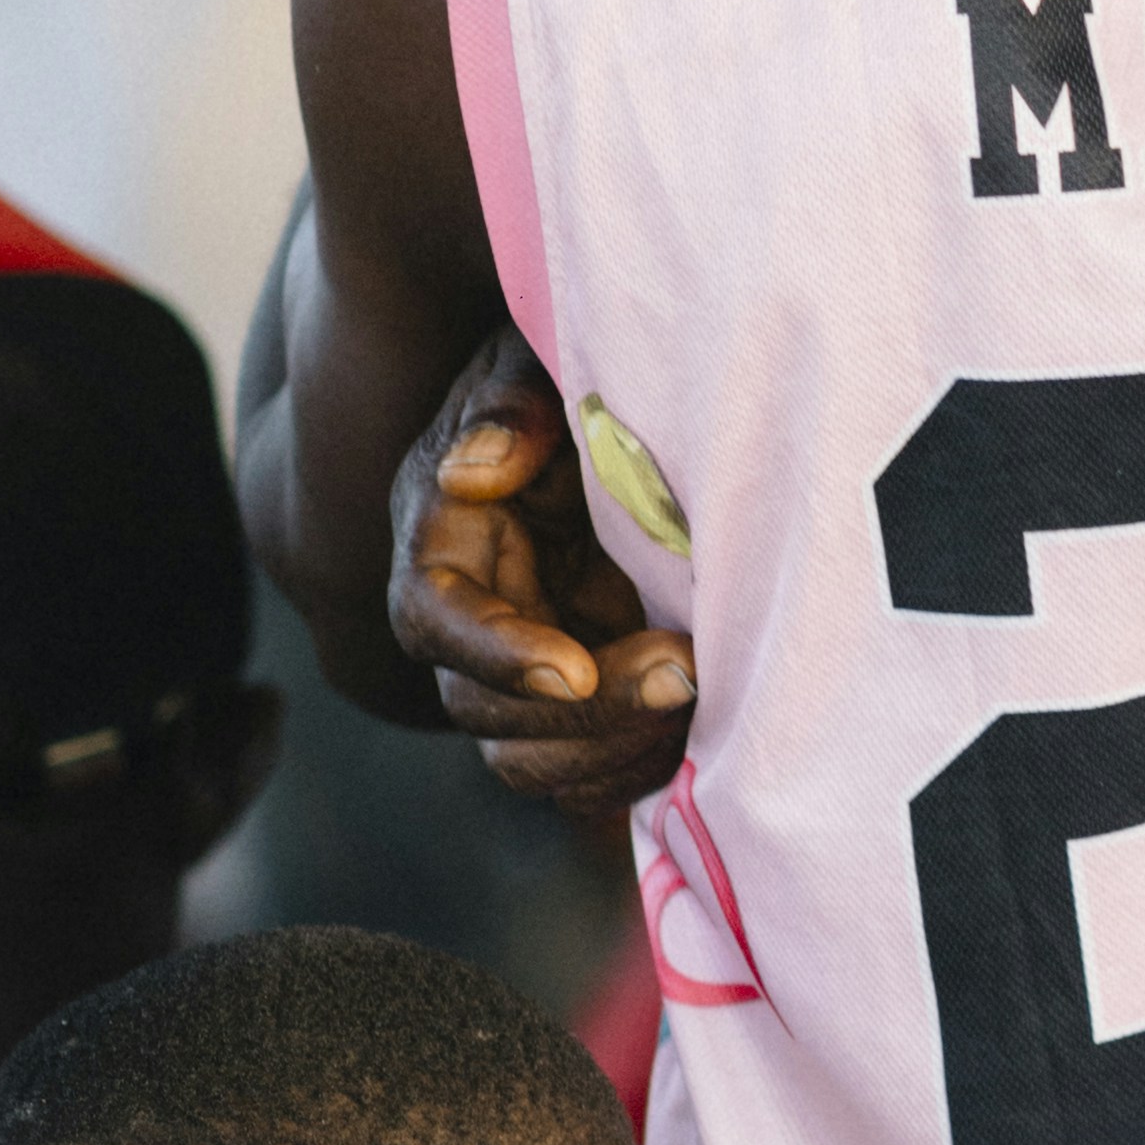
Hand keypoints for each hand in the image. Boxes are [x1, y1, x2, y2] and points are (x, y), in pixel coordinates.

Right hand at [389, 333, 695, 811]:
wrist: (609, 435)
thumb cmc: (565, 390)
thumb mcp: (533, 368)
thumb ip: (510, 407)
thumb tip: (478, 469)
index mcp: (442, 550)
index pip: (435, 621)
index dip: (497, 655)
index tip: (575, 668)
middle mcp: (469, 628)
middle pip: (486, 713)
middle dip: (589, 712)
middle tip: (690, 674)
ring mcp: (522, 678)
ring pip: (532, 763)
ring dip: (616, 754)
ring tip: (708, 706)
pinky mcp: (579, 709)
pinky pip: (586, 776)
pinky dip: (637, 774)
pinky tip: (709, 737)